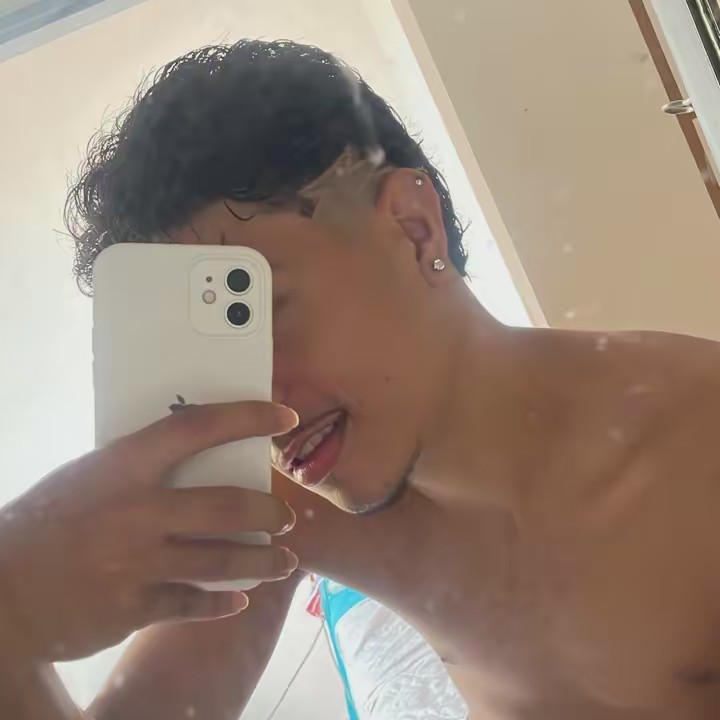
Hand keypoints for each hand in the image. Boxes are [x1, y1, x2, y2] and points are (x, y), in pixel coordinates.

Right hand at [0, 402, 298, 662]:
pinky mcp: (132, 608)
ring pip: (223, 562)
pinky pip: (194, 604)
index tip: (283, 416)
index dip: (247, 417)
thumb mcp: (88, 478)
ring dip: (264, 562)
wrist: (0, 591)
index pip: (197, 427)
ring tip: (283, 561)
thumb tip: (194, 457)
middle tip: (286, 516)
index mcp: (122, 468)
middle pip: (227, 506)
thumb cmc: (45, 524)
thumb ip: (138, 469)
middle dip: (269, 512)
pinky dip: (222, 603)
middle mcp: (136, 513)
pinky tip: (238, 600)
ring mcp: (136, 563)